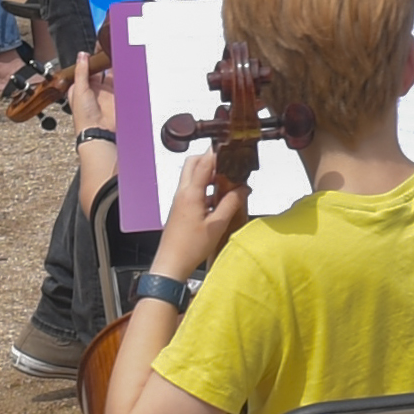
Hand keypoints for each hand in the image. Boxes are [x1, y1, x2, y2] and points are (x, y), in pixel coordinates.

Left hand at [154, 140, 253, 272]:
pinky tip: (217, 200)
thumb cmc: (189, 248)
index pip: (203, 163)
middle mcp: (182, 193)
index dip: (217, 153)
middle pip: (193, 163)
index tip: (229, 148)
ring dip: (207, 175)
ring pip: (191, 177)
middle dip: (209, 159)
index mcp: (191, 193)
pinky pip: (191, 190)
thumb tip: (243, 189)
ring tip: (226, 182)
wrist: (171, 264)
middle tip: (227, 163)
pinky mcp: (179, 209)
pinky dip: (204, 189)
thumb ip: (231, 204)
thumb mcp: (217, 225)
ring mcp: (179, 200)